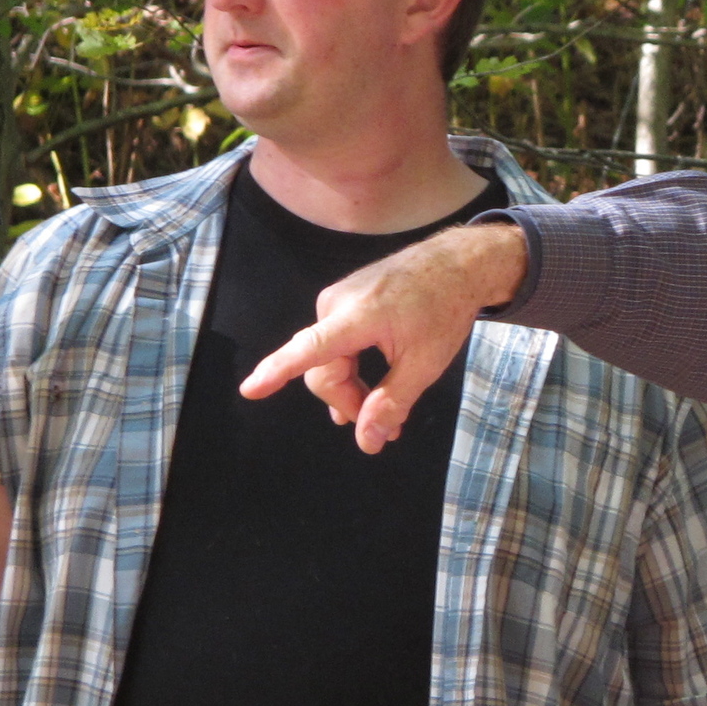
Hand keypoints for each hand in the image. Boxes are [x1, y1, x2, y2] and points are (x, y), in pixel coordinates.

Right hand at [240, 220, 528, 452]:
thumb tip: (366, 442)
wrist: (456, 264)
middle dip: (349, 401)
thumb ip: (391, 403)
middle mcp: (336, 303)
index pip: (309, 350)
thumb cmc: (445, 309)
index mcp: (357, 316)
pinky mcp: (343, 299)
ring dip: (351, 387)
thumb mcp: (425, 364)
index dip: (277, 372)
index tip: (250, 390)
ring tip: (382, 415)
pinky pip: (335, 343)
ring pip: (329, 360)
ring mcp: (337, 298)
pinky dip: (352, 367)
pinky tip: (369, 387)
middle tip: (386, 428)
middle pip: (324, 369)